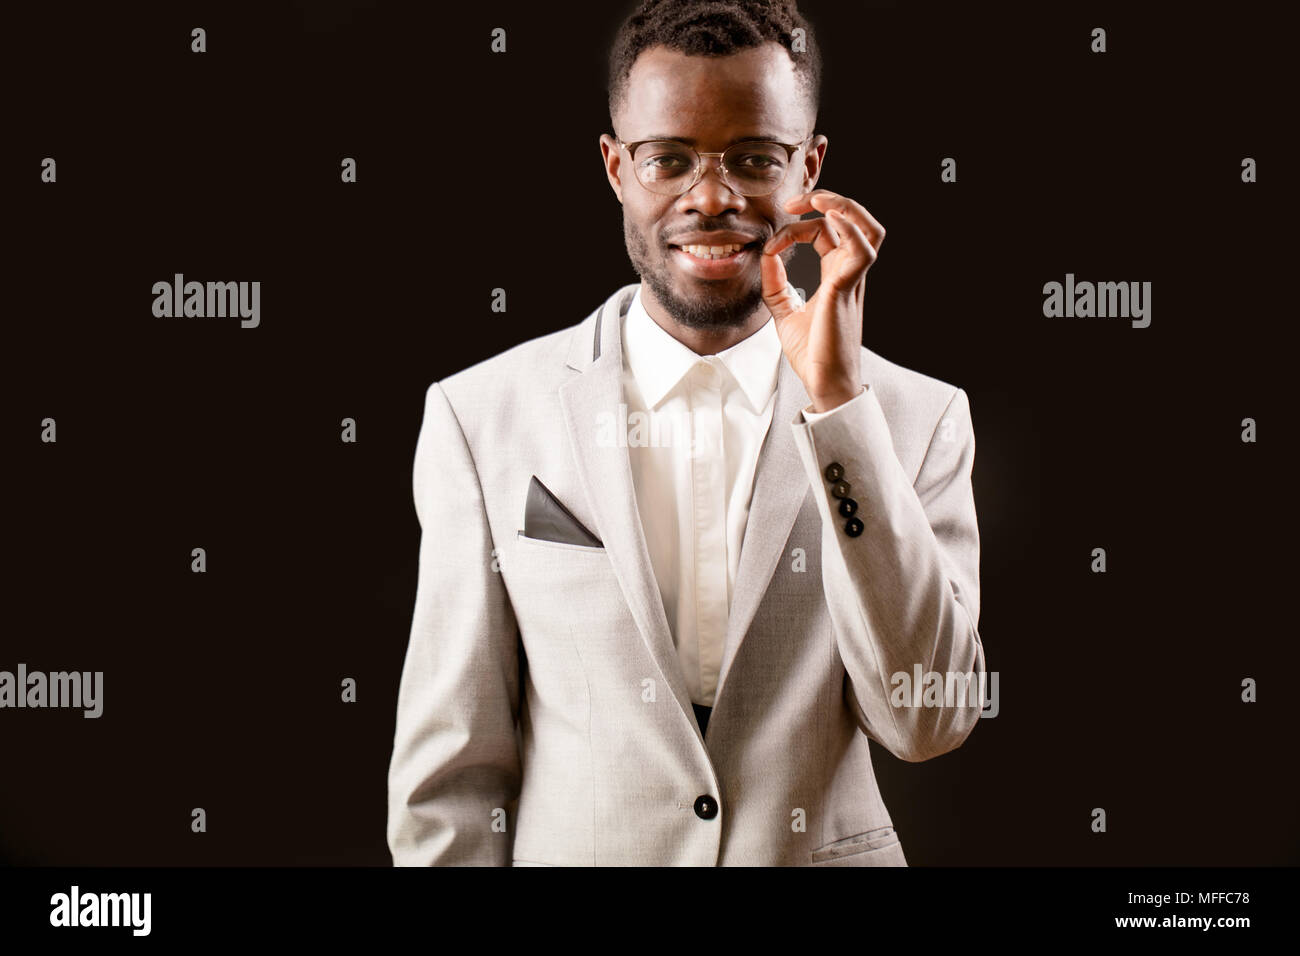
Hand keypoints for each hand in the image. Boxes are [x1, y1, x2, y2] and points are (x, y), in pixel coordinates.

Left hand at [759, 189, 884, 411]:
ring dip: (846, 206)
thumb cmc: (812, 352)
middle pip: (854, 222)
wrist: (824, 382)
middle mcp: (848, 274)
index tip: (772, 243)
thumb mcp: (782, 309)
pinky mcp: (847, 290)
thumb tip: (766, 253)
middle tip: (797, 201)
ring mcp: (852, 281)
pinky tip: (825, 221)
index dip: (800, 226)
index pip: (826, 233)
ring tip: (818, 200)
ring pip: (869, 229)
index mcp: (836, 275)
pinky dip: (847, 229)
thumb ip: (775, 282)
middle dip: (829, 200)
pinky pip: (862, 251)